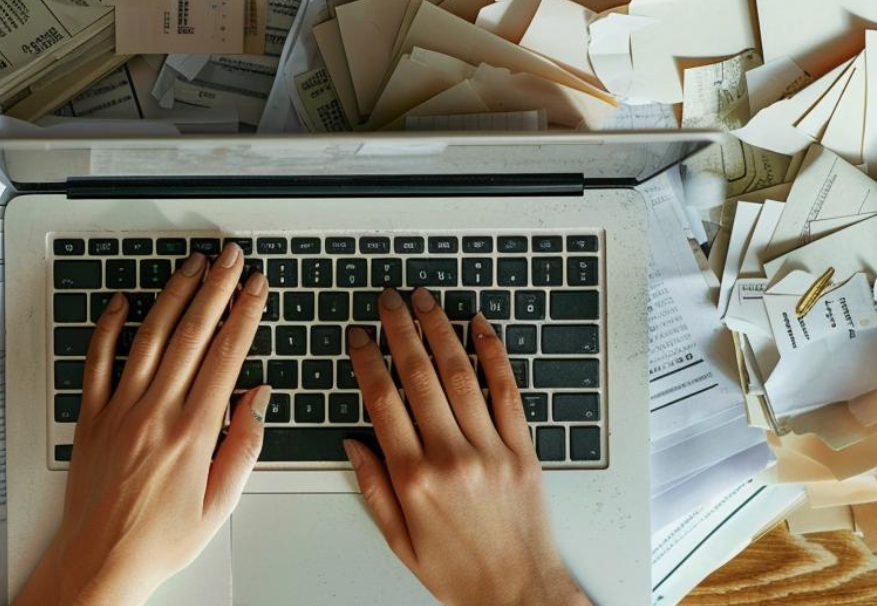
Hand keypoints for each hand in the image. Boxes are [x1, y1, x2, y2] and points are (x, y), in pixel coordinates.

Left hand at [13, 243, 270, 605]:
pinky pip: (97, 360)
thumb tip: (259, 397)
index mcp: (192, 432)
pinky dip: (108, 327)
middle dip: (216, 288)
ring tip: (192, 266)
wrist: (101, 560)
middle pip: (192, 334)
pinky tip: (121, 302)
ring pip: (150, 337)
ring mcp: (120, 410)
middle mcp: (156, 412)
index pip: (227, 355)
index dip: (245, 313)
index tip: (257, 287)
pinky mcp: (91, 416)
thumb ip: (243, 444)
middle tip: (231, 258)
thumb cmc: (160, 539)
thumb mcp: (220, 503)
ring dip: (173, 295)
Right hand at [343, 288, 591, 605]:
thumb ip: (373, 487)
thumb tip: (354, 442)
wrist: (517, 593)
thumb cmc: (458, 571)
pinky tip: (481, 328)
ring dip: (440, 330)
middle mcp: (451, 456)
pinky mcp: (523, 450)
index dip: (368, 360)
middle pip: (418, 377)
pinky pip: (506, 392)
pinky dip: (493, 355)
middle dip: (400, 330)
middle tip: (388, 300)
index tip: (359, 335)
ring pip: (459, 375)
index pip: (382, 401)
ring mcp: (490, 449)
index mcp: (413, 478)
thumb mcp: (398, 539)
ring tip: (424, 300)